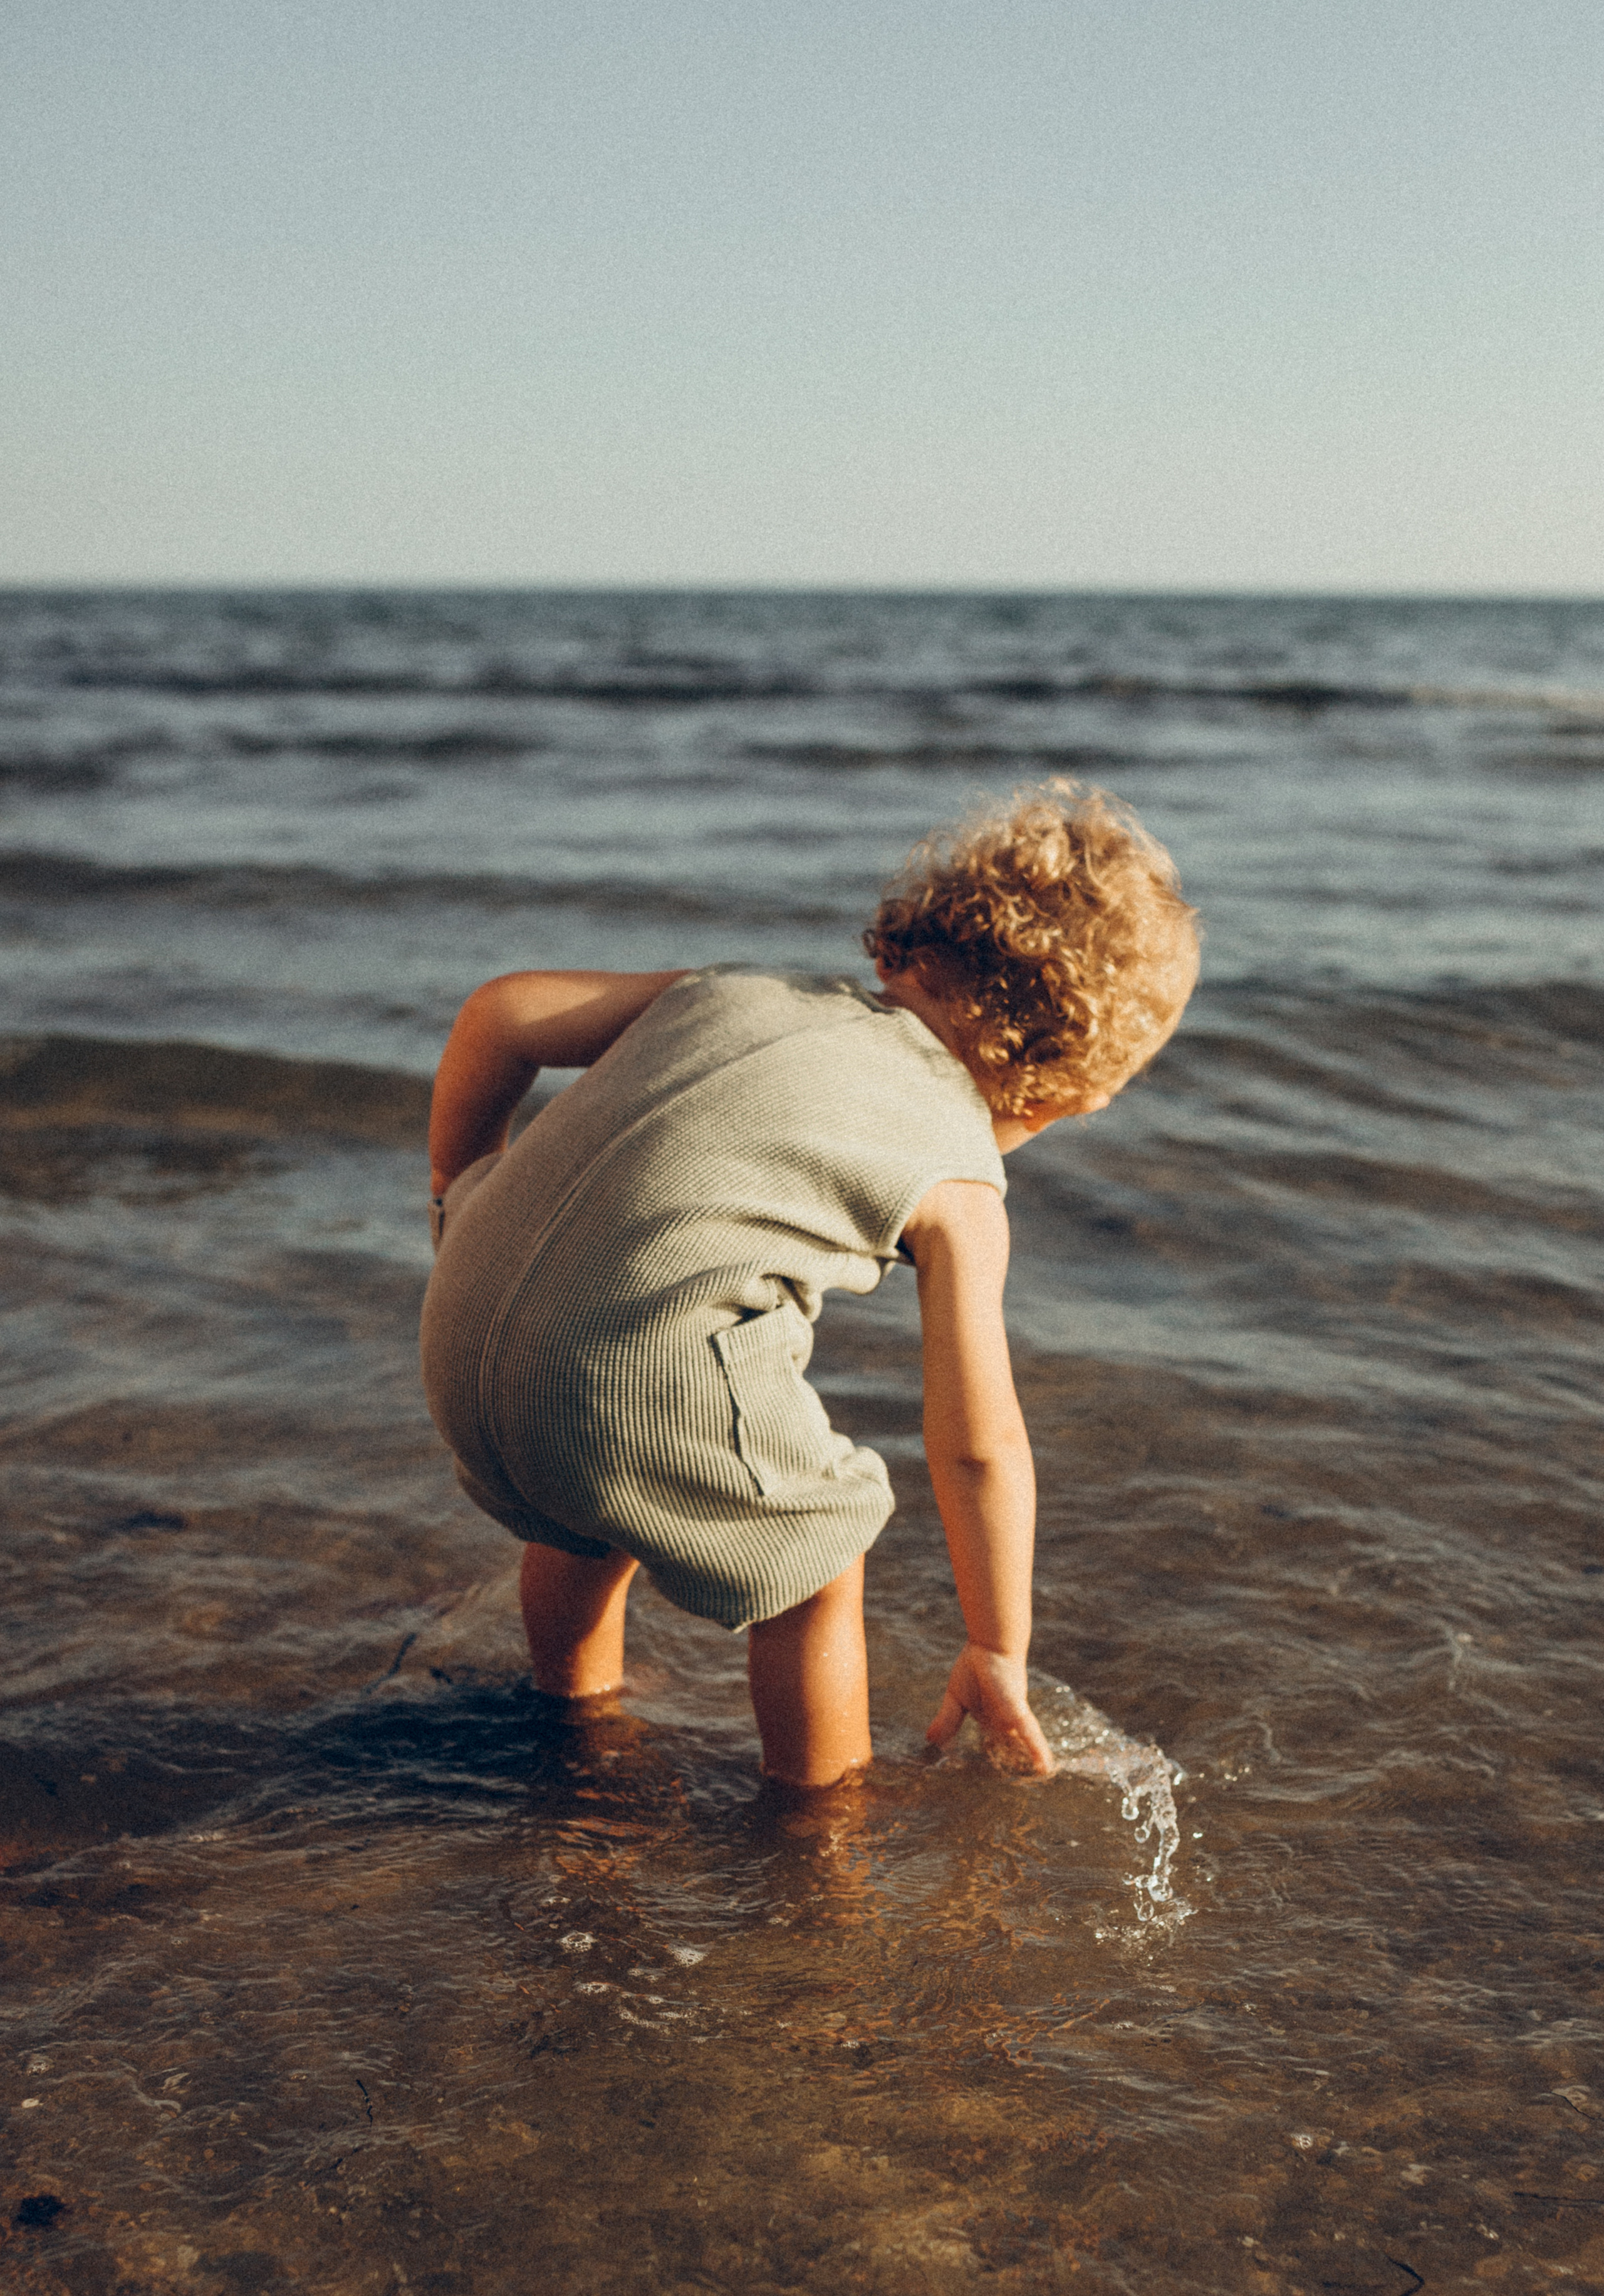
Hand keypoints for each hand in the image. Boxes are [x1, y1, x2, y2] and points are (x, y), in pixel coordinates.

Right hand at [926, 1645, 1054, 1775]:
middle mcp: (1006, 1723)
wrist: (987, 1644)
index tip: (988, 1788)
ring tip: (1039, 1787)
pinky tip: (1045, 1768)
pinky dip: (1037, 1751)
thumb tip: (930, 1739)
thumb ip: (947, 1720)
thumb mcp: (956, 1698)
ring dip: (1029, 1769)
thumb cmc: (974, 1666)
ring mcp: (1013, 1719)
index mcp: (991, 1721)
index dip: (992, 1767)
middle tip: (1017, 1795)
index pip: (993, 1749)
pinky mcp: (1018, 1712)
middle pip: (1010, 1755)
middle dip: (1013, 1774)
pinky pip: (1030, 1735)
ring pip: (1024, 1750)